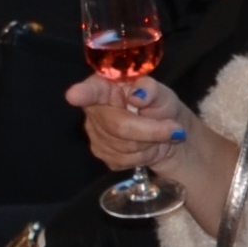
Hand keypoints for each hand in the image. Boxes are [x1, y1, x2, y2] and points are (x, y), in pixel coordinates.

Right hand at [67, 64, 194, 174]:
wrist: (165, 133)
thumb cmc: (160, 106)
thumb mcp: (162, 94)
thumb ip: (151, 90)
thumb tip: (138, 96)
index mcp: (106, 86)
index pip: (92, 90)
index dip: (83, 93)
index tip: (74, 95)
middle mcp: (94, 109)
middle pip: (119, 126)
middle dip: (150, 130)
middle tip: (173, 129)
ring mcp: (95, 133)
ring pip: (125, 147)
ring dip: (149, 143)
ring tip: (157, 133)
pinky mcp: (101, 153)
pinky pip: (124, 160)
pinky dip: (143, 155)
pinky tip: (146, 145)